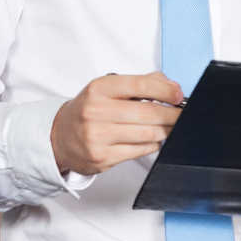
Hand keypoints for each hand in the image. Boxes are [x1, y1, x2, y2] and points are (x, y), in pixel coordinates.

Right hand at [50, 72, 182, 175]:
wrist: (59, 137)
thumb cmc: (90, 110)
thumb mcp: (109, 89)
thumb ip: (141, 83)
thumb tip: (172, 87)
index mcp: (99, 89)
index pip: (141, 85)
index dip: (167, 91)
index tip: (178, 95)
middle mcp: (96, 111)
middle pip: (149, 113)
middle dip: (172, 114)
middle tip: (181, 114)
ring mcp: (98, 136)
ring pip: (149, 133)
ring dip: (165, 130)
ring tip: (168, 126)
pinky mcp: (102, 157)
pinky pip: (141, 150)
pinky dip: (152, 144)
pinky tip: (151, 138)